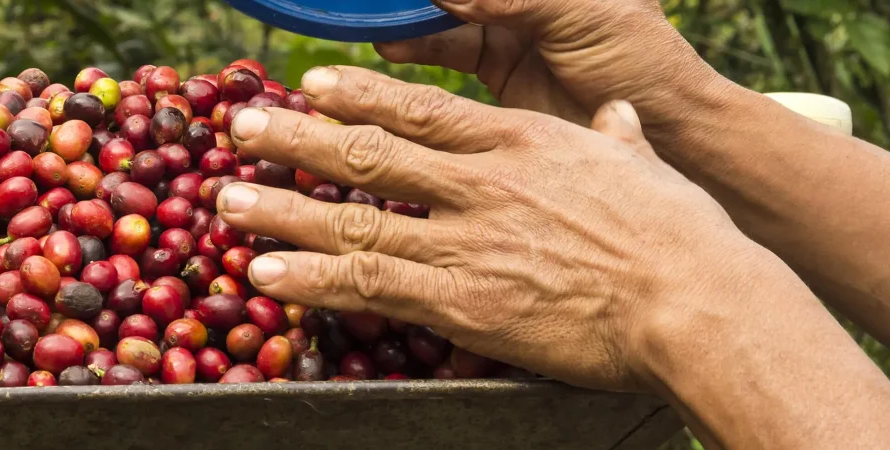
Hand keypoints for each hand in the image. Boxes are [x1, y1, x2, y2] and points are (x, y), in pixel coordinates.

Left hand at [217, 66, 800, 391]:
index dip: (357, 93)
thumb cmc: (683, 237)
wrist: (698, 302)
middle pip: (368, 154)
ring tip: (226, 202)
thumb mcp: (645, 169)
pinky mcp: (461, 302)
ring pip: (353, 217)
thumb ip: (615, 141)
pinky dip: (312, 277)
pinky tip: (267, 272)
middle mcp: (481, 184)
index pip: (421, 110)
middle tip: (241, 130)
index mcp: (520, 144)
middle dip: (296, 139)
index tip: (310, 82)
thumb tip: (615, 120)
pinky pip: (369, 285)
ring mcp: (465, 242)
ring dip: (283, 207)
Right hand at [374, 0, 722, 130]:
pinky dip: (413, 47)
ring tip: (366, 18)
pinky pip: (445, 50)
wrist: (670, 139)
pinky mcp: (499, 69)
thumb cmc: (643, 63)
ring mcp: (512, 28)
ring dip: (404, 14)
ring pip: (442, 12)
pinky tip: (386, 44)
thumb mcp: (582, 14)